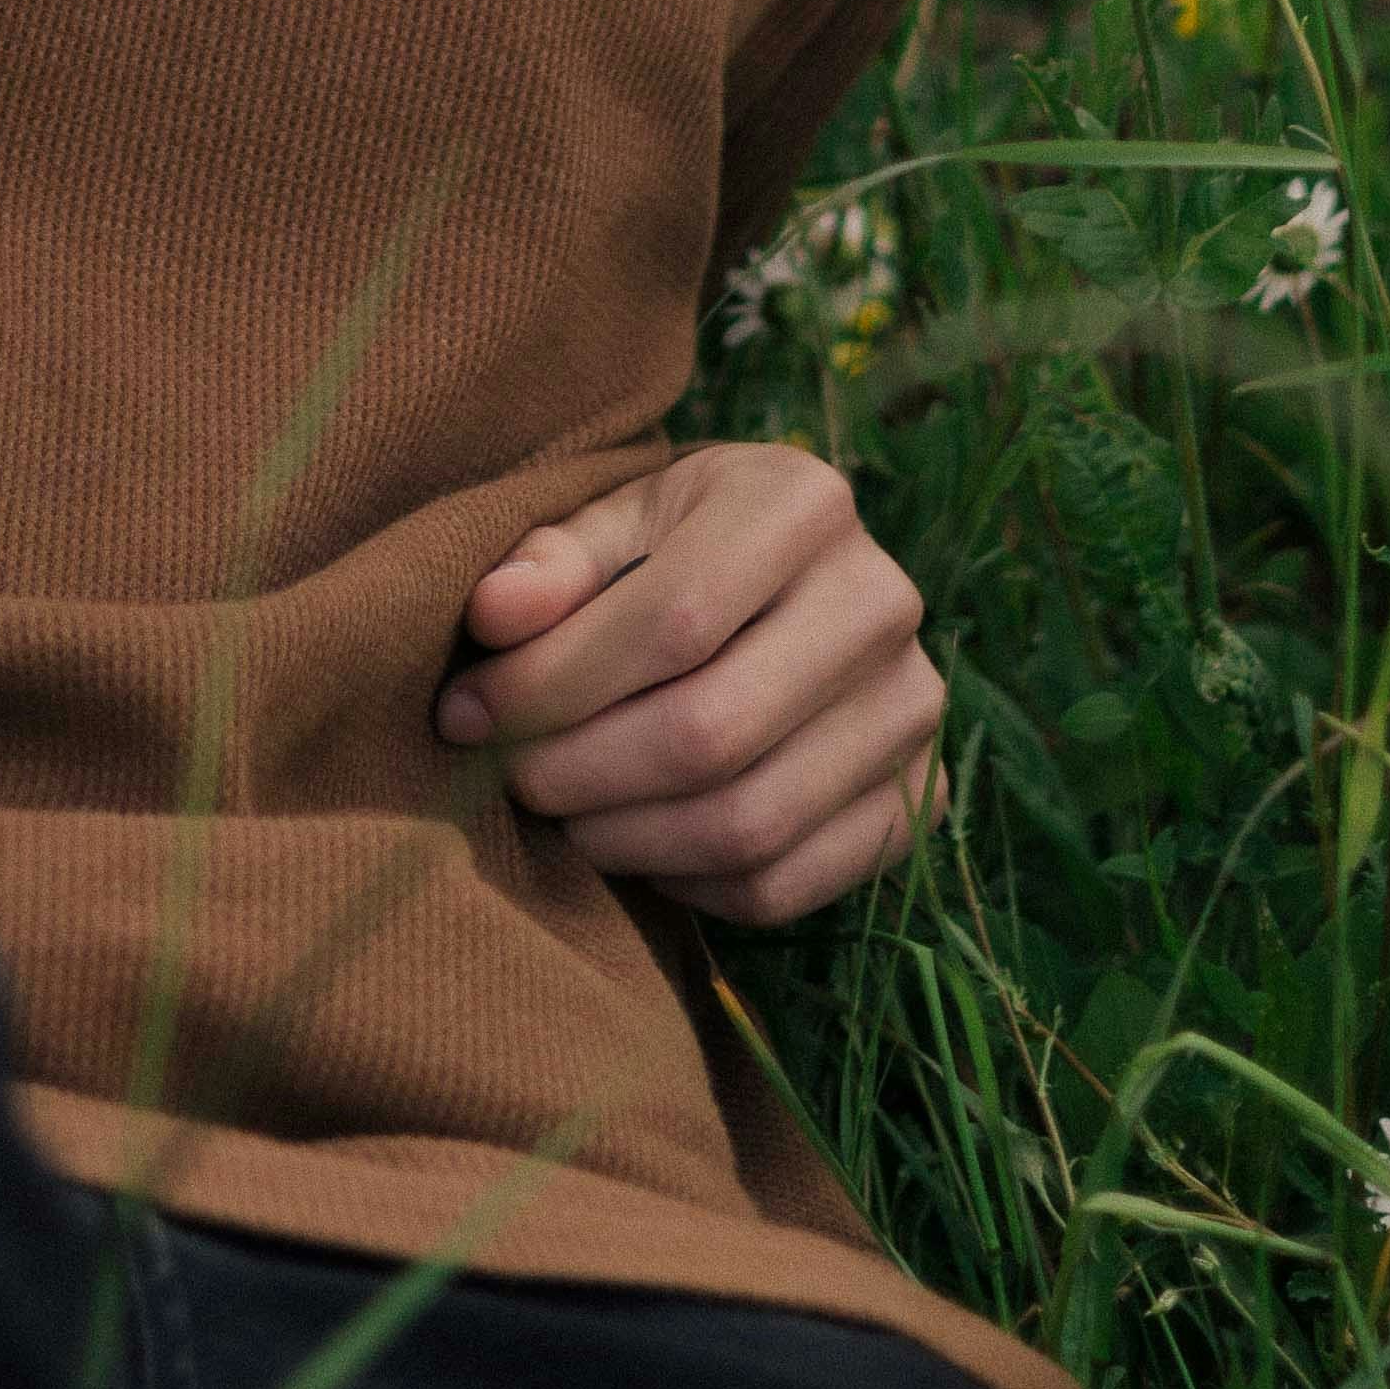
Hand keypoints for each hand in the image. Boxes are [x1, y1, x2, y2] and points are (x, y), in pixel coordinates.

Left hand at [431, 444, 948, 927]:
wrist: (785, 588)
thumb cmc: (674, 546)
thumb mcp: (614, 519)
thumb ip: (551, 561)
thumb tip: (495, 616)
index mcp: (803, 503)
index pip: (672, 620)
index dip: (551, 684)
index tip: (466, 714)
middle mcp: (882, 601)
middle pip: (710, 732)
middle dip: (578, 772)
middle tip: (511, 777)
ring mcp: (914, 709)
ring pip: (747, 824)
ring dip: (623, 839)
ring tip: (564, 812)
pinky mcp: (922, 800)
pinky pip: (784, 885)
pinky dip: (687, 884)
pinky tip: (638, 841)